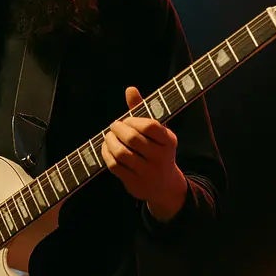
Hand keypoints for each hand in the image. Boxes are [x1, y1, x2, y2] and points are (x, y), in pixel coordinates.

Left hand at [101, 86, 187, 220]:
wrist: (164, 186)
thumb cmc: (157, 150)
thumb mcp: (157, 131)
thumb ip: (142, 110)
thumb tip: (130, 89)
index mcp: (169, 141)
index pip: (150, 126)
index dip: (133, 120)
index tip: (126, 120)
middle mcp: (161, 157)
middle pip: (132, 139)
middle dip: (118, 129)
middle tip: (114, 126)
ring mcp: (147, 172)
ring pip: (121, 153)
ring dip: (109, 141)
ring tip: (108, 136)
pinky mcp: (135, 183)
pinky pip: (114, 166)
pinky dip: (106, 154)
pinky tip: (106, 148)